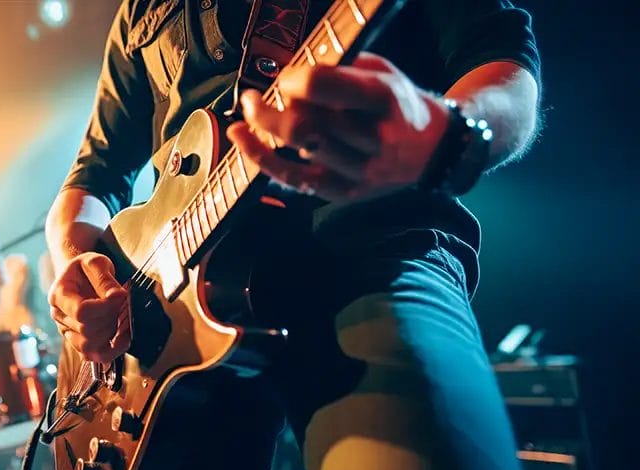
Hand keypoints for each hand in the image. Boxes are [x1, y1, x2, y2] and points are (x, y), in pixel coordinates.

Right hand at [48, 252, 128, 362]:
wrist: (80, 276)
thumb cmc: (87, 268)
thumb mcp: (95, 262)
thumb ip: (104, 279)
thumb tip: (117, 297)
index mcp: (58, 295)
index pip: (81, 311)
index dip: (105, 307)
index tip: (121, 295)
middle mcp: (59, 316)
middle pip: (87, 329)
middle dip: (112, 318)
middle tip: (126, 304)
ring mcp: (67, 332)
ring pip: (89, 346)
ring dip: (112, 334)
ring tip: (124, 317)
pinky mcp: (79, 342)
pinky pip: (93, 356)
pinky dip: (112, 351)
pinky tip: (124, 337)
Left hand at [227, 52, 449, 200]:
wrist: (433, 149)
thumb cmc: (398, 103)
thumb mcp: (381, 72)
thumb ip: (340, 69)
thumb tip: (289, 73)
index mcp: (384, 99)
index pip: (325, 87)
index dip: (293, 80)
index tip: (284, 78)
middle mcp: (374, 138)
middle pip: (307, 122)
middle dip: (271, 107)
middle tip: (253, 98)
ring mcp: (360, 170)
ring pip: (300, 148)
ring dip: (265, 128)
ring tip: (250, 111)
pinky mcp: (345, 192)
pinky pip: (295, 179)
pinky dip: (263, 159)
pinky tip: (243, 140)